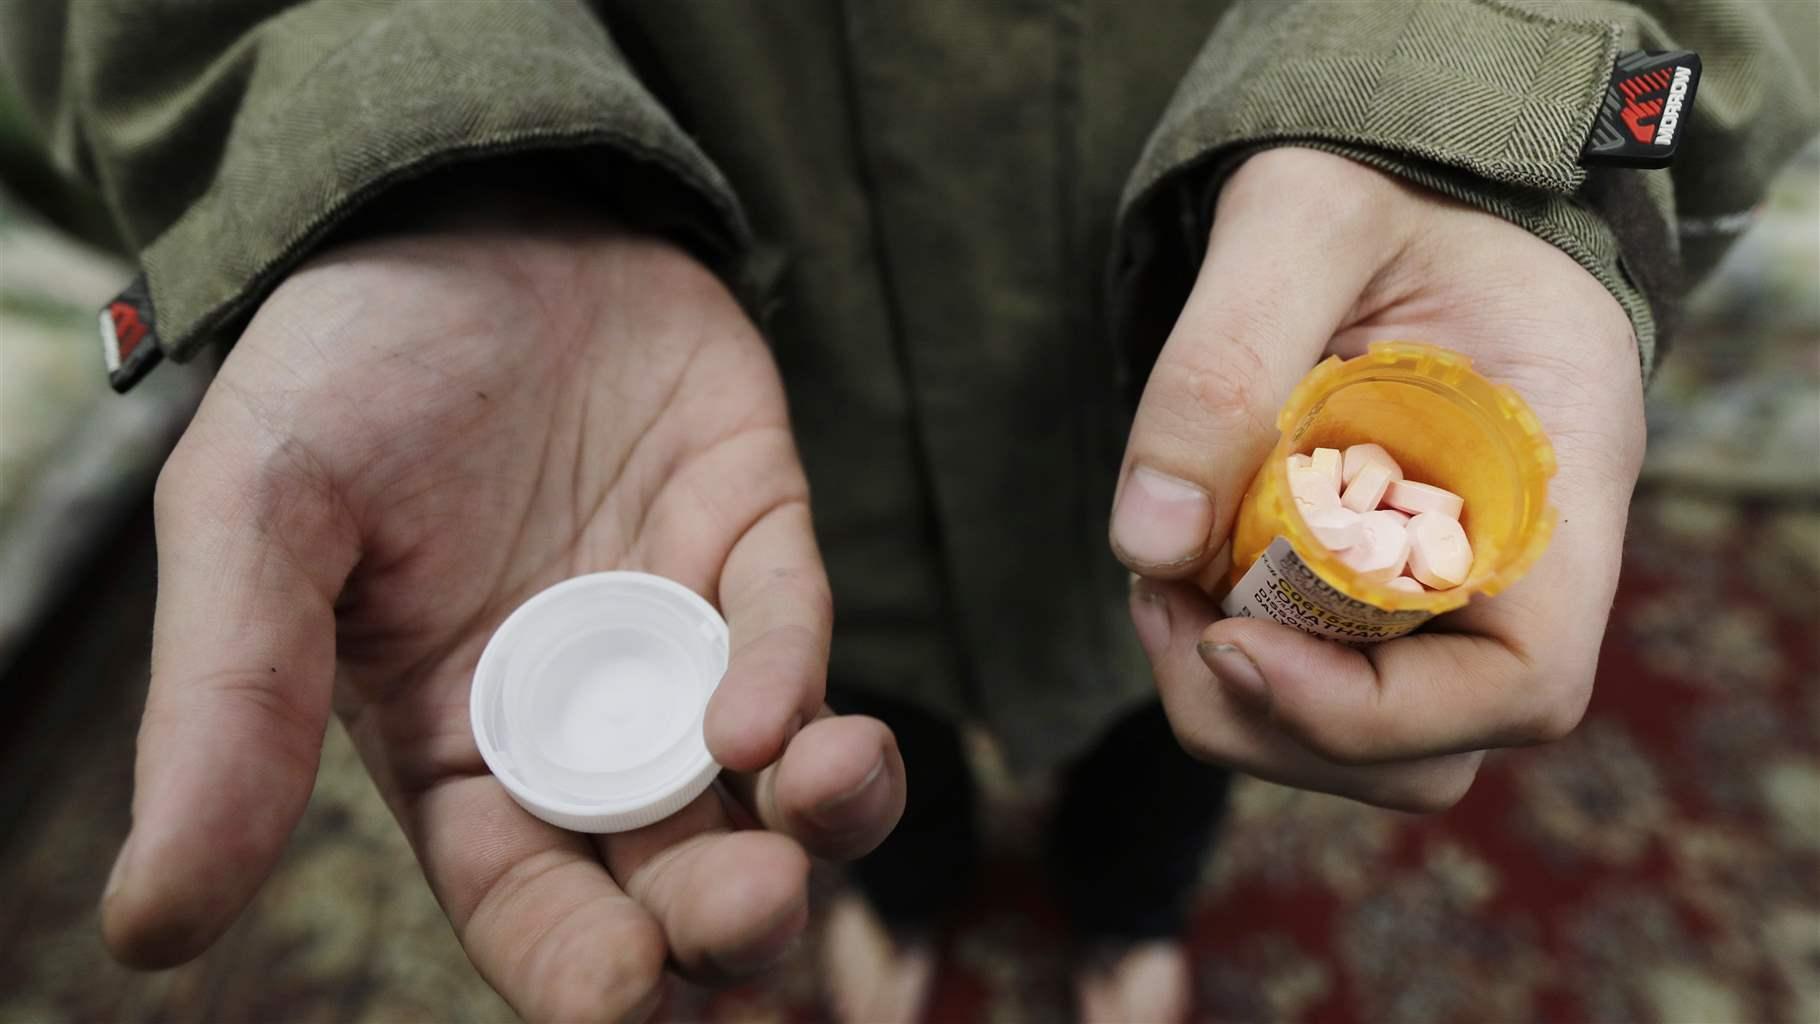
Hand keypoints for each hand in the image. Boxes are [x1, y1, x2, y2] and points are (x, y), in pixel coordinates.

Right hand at [103, 192, 905, 1020]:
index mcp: (461, 745)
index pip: (527, 899)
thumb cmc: (342, 368)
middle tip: (747, 924)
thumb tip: (151, 921)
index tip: (613, 999)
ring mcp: (683, 626)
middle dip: (720, 917)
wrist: (449, 205)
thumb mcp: (254, 518)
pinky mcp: (754, 532)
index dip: (576, 966)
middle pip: (673, 866)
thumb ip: (230, 706)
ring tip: (805, 836)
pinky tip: (771, 714)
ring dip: (813, 825)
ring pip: (771, 776)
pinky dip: (791, 676)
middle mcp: (587, 712)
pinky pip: (790, 626)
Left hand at [1110, 148, 1643, 810]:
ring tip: (1162, 582)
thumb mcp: (1301, 218)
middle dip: (1270, 716)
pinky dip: (1227, 662)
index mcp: (1557, 475)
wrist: (1409, 180)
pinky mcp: (1383, 595)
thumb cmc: (1384, 181)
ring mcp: (1454, 592)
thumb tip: (1151, 544)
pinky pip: (1317, 681)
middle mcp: (1524, 564)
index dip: (1370, 711)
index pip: (1520, 681)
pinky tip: (1175, 569)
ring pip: (1364, 742)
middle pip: (1424, 748)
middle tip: (1162, 601)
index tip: (1230, 640)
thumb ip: (1222, 359)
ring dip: (1237, 699)